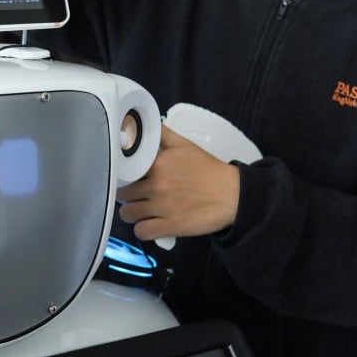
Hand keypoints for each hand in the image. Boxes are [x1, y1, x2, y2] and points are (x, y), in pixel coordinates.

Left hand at [117, 126, 239, 240]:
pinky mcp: (170, 226)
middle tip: (137, 196)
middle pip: (123, 194)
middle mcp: (157, 185)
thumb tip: (144, 125)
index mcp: (158, 163)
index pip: (124, 171)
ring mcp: (162, 207)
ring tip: (141, 211)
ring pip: (127, 214)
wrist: (234, 195)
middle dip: (128, 195)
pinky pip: (141, 232)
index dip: (124, 176)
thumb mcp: (185, 145)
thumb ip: (162, 134)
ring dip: (132, 213)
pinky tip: (150, 224)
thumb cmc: (209, 170)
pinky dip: (143, 230)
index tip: (129, 179)